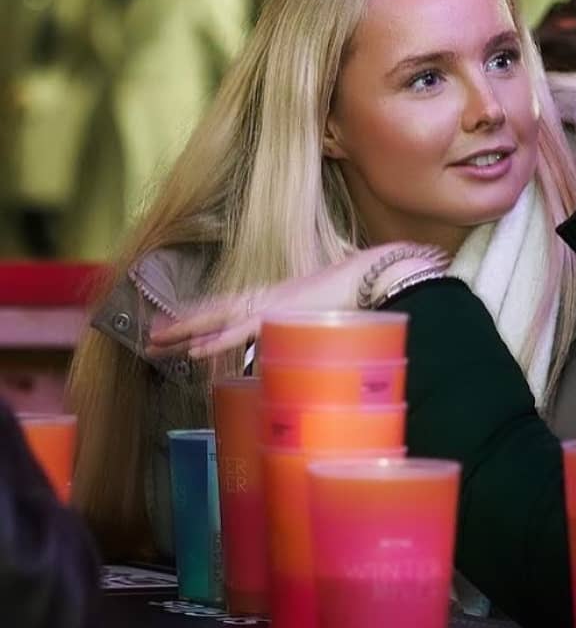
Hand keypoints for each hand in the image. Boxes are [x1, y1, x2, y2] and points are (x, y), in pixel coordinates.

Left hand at [147, 244, 446, 360]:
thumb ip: (315, 321)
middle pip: (215, 310)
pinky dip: (213, 341)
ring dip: (184, 331)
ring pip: (216, 319)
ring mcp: (270, 304)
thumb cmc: (360, 291)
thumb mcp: (330, 311)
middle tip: (149, 334)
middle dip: (181, 322)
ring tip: (154, 341)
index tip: (180, 322)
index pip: (233, 305)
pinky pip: (237, 331)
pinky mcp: (277, 315)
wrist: (373, 276)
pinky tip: (191, 351)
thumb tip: (313, 335)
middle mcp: (268, 297)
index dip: (205, 314)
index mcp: (278, 296)